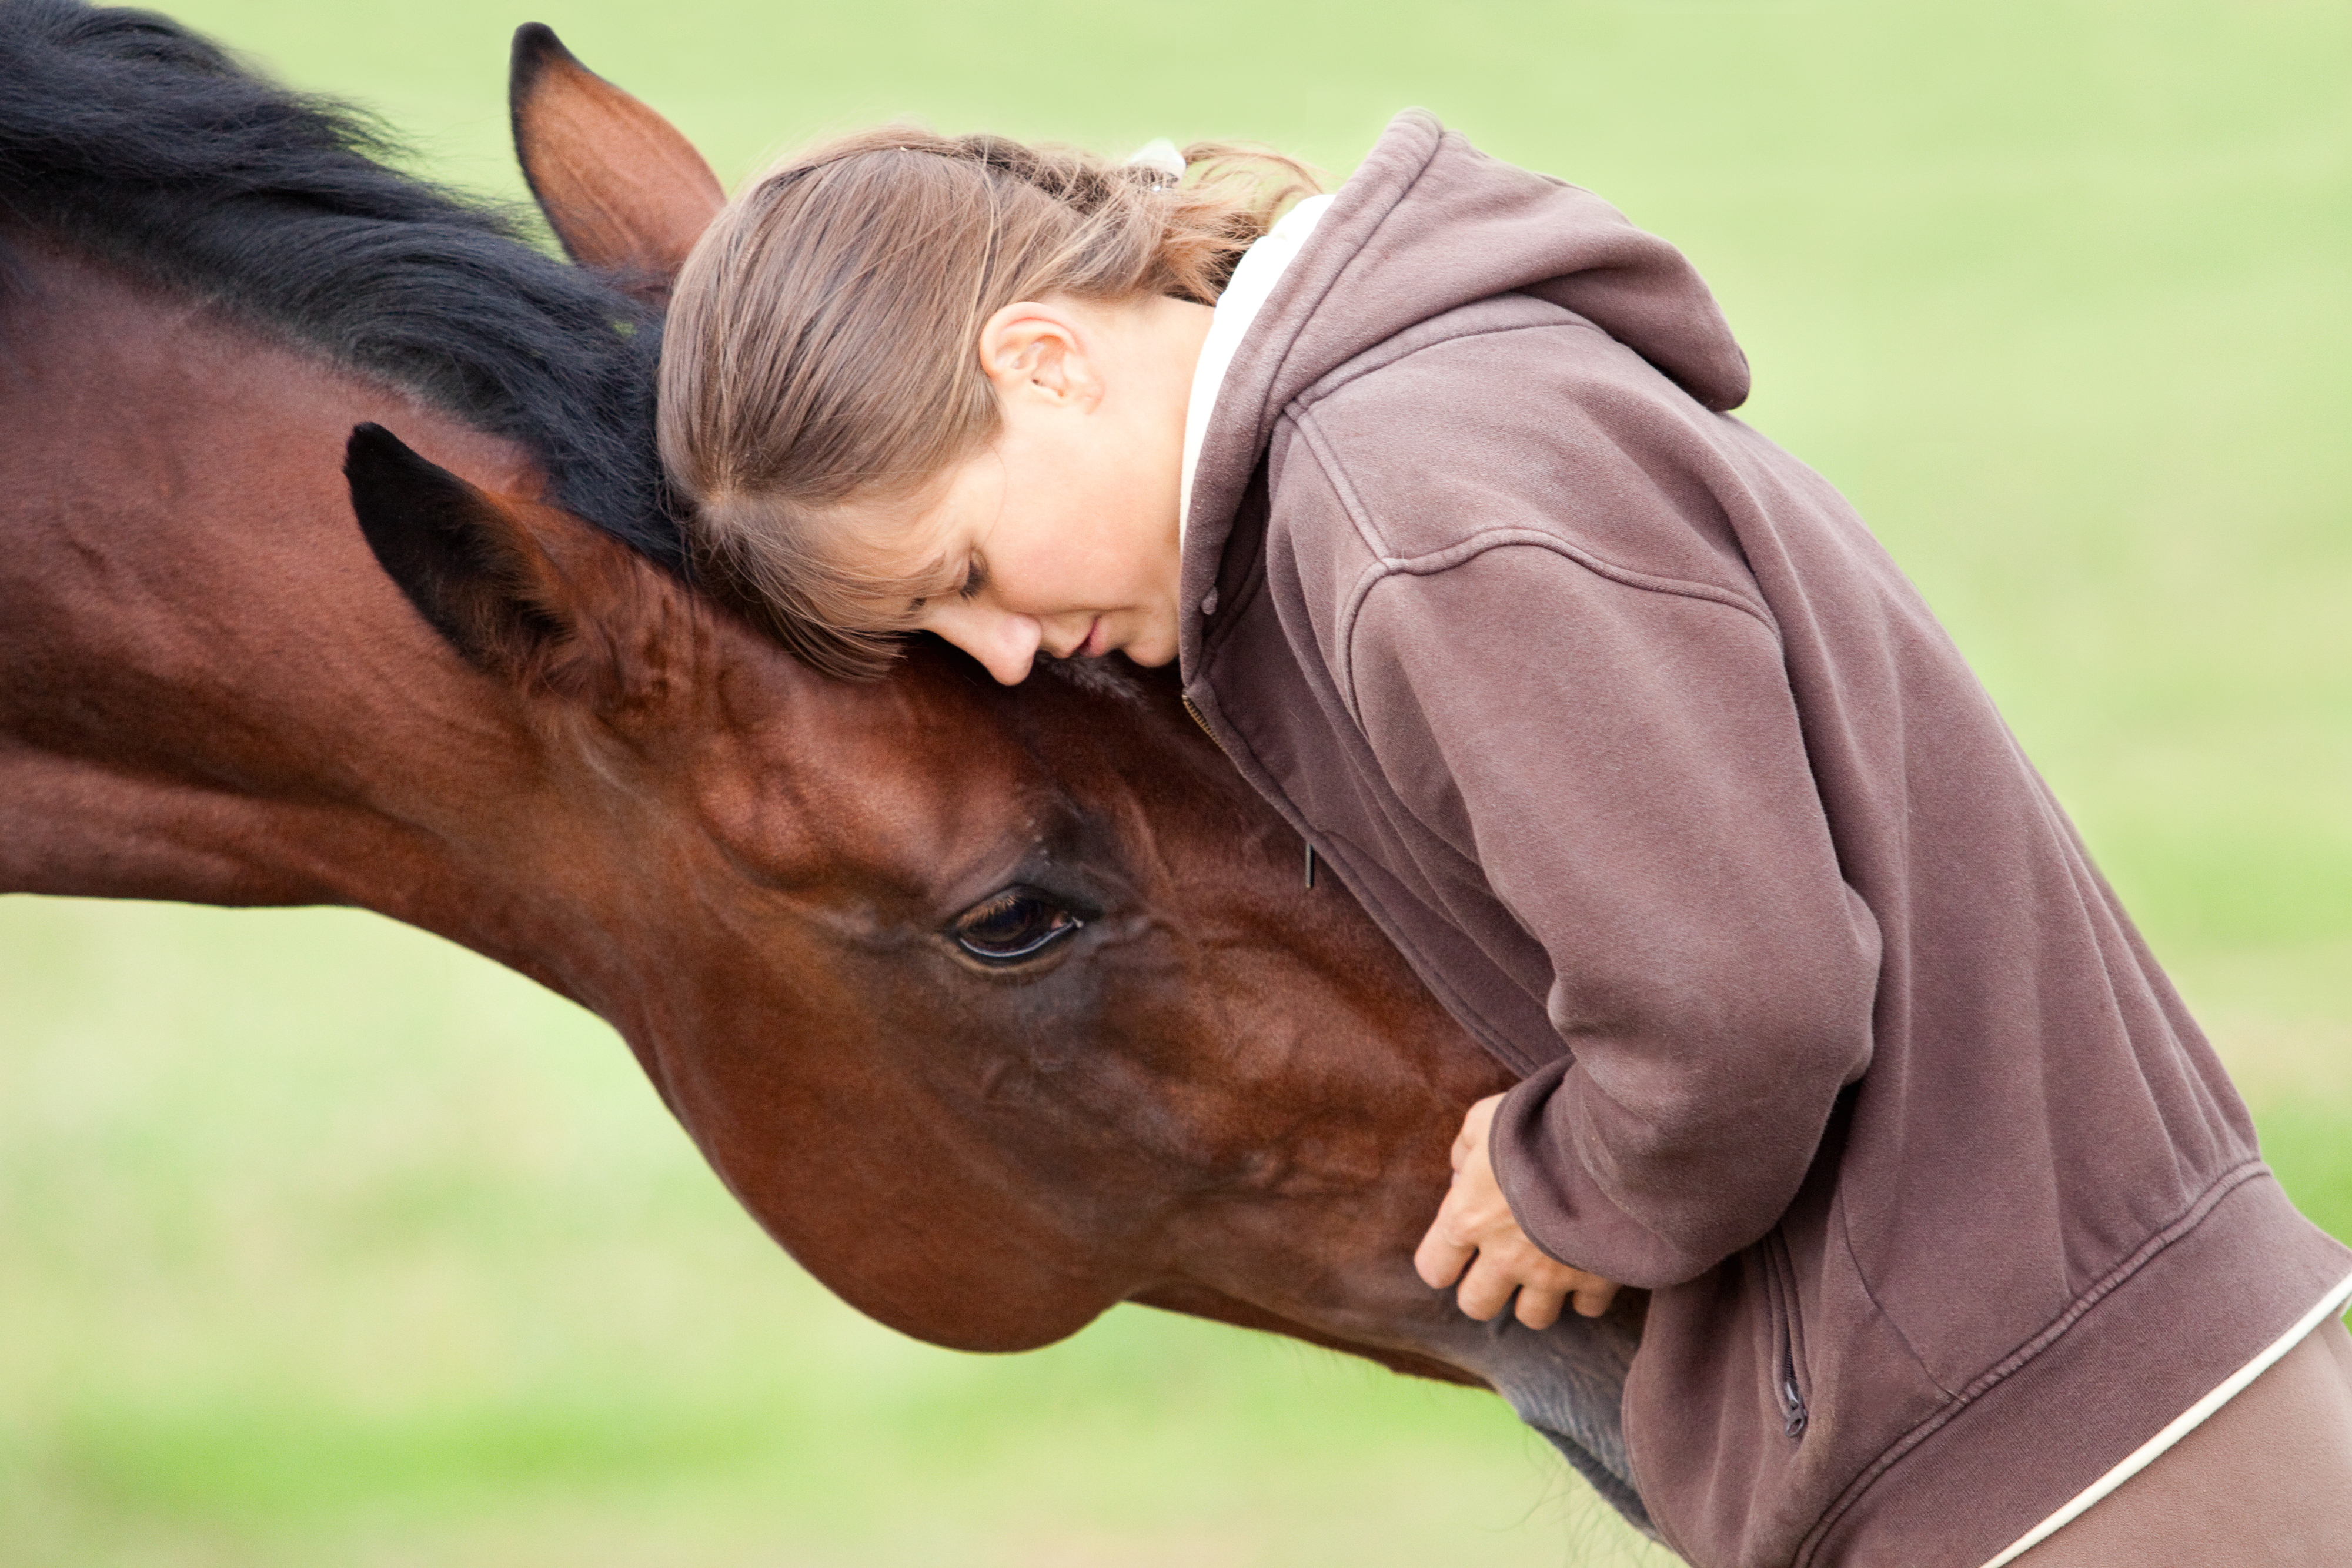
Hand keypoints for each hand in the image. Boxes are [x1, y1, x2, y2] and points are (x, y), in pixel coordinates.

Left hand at [1413, 1093, 1620, 1329]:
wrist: (1608, 1141)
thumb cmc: (1538, 1124)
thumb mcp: (1485, 1119)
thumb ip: (1465, 1148)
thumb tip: (1460, 1170)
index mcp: (1468, 1218)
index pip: (1433, 1268)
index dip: (1442, 1261)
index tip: (1458, 1247)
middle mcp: (1504, 1257)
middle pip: (1476, 1306)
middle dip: (1485, 1289)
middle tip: (1502, 1263)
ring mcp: (1551, 1274)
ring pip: (1531, 1317)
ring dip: (1536, 1296)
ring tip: (1546, 1268)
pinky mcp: (1595, 1280)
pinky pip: (1586, 1309)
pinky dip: (1587, 1293)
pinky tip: (1588, 1265)